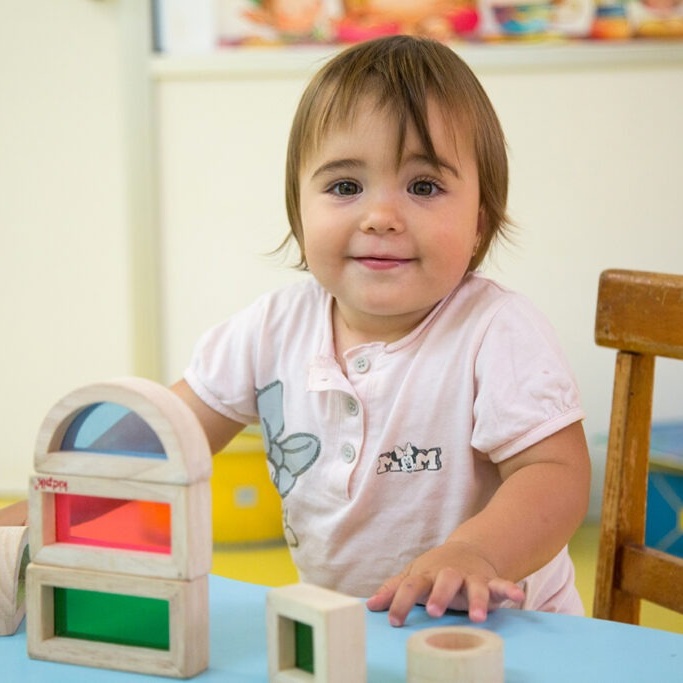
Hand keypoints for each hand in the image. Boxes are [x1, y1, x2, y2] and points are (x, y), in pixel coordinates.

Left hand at [365, 541, 524, 626]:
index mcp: (427, 575)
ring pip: (474, 585)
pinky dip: (509, 589)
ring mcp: (471, 577)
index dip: (400, 602)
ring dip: (476, 600)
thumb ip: (394, 589)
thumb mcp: (414, 576)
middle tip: (435, 612)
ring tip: (477, 617)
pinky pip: (502, 584)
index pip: (411, 586)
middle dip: (440, 595)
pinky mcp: (490, 581)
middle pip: (444, 581)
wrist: (467, 550)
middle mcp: (449, 574)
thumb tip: (369, 605)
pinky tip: (518, 596)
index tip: (393, 620)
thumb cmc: (434, 570)